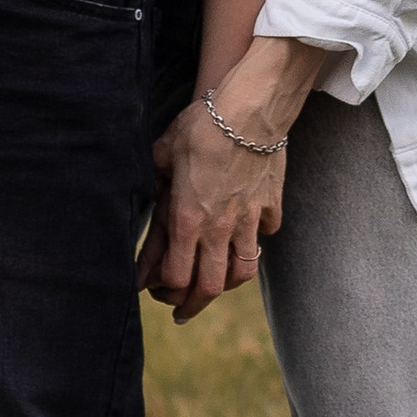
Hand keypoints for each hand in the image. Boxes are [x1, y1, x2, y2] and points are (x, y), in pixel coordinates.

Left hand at [138, 95, 289, 324]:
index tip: (152, 289)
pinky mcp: (271, 205)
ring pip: (243, 271)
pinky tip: (248, 234)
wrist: (252, 108)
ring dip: (227, 283)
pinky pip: (266, 234)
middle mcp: (219, 228)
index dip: (161, 289)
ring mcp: (249, 220)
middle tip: (181, 309)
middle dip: (193, 305)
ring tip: (216, 284)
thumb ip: (154, 186)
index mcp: (187, 220)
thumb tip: (145, 202)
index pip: (175, 277)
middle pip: (210, 287)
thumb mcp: (162, 155)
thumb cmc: (202, 127)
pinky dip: (256, 241)